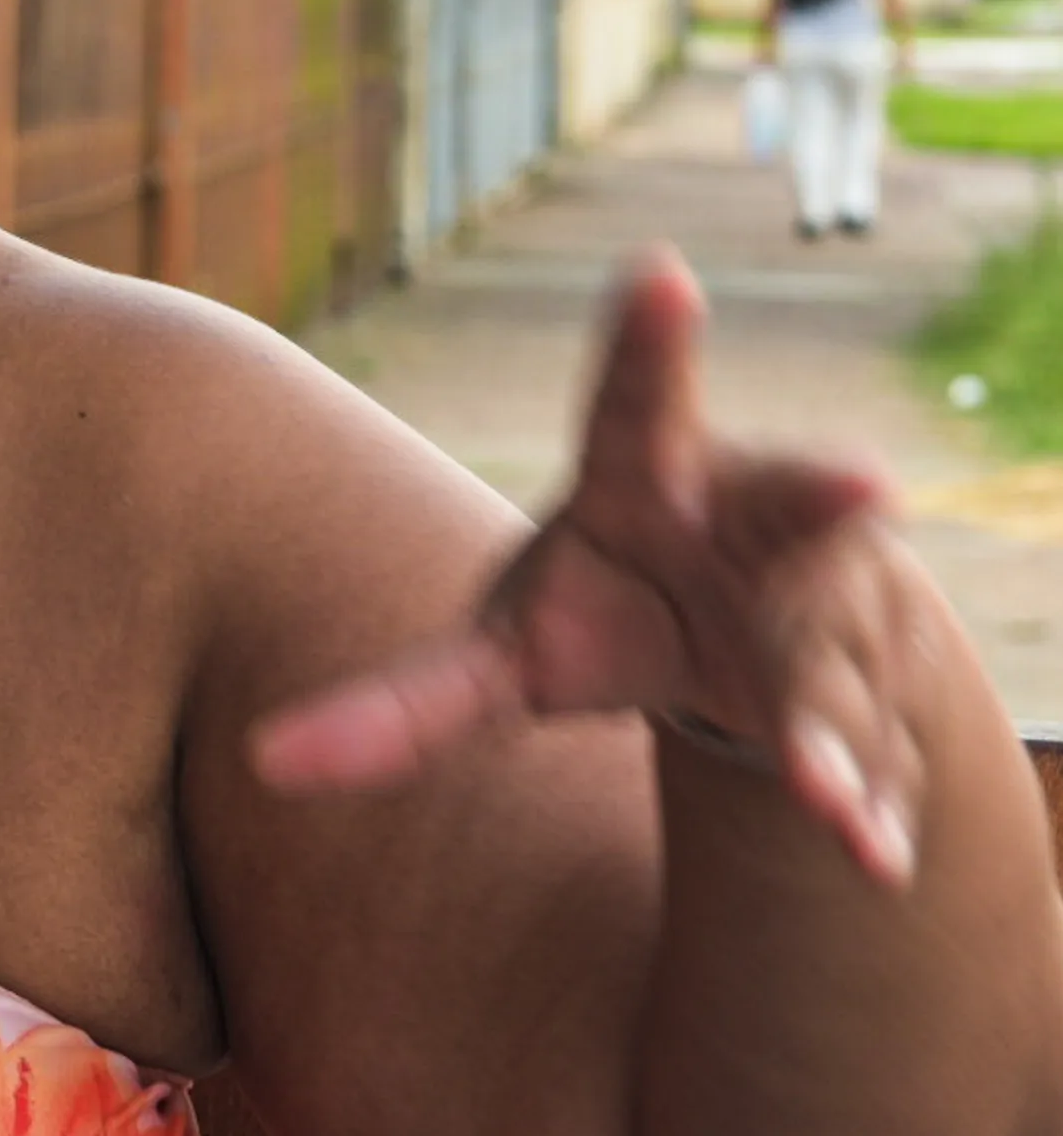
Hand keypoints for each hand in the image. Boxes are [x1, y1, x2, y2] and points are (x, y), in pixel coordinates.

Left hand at [254, 251, 924, 885]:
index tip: (661, 274)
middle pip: (786, 502)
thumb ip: (401, 706)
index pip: (632, 399)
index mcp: (640, 481)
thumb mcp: (501, 655)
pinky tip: (870, 861)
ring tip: (822, 796)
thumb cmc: (599, 617)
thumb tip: (266, 763)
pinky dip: (866, 810)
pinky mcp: (866, 696)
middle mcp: (751, 523)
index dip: (645, 339)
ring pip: (828, 658)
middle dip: (823, 491)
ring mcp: (822, 605)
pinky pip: (869, 756)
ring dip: (827, 722)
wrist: (735, 653)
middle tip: (862, 483)